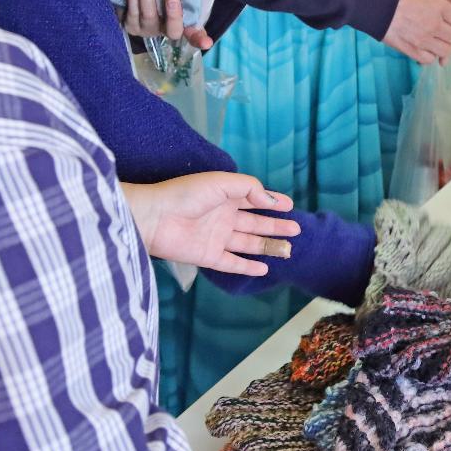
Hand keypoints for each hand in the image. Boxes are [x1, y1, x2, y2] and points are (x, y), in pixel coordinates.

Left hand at [119, 172, 300, 275]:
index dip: (272, 202)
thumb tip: (272, 203)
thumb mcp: (221, 182)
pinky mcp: (208, 256)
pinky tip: (264, 268)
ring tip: (288, 249)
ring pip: (249, 244)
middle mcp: (224, 217)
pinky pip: (232, 263)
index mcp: (226, 196)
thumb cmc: (185, 194)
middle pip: (255, 223)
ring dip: (268, 246)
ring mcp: (217, 238)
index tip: (290, 206)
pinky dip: (248, 266)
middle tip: (296, 230)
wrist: (154, 217)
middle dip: (276, 226)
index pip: (254, 199)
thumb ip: (249, 189)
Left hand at [121, 0, 214, 50]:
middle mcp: (164, 32)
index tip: (207, 43)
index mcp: (182, 26)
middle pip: (171, 29)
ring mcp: (146, 30)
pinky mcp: (129, 25)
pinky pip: (130, 11)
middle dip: (172, 14)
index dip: (201, 39)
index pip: (195, 36)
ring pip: (147, 16)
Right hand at [384, 0, 450, 63]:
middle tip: (444, 36)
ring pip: (445, 50)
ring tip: (435, 44)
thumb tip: (448, 20)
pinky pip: (429, 59)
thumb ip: (439, 7)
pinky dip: (429, 56)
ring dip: (442, 48)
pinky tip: (425, 49)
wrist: (378, 6)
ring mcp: (425, 38)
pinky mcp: (413, 50)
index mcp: (440, 6)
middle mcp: (435, 23)